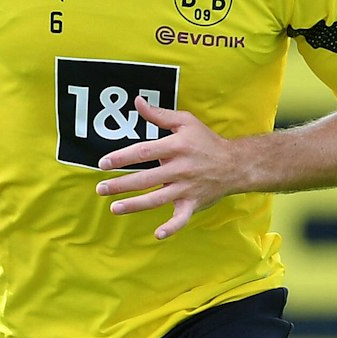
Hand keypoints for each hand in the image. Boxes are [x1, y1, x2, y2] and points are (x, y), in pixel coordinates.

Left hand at [95, 98, 244, 239]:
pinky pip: (182, 218)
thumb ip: (159, 115)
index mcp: (177, 147)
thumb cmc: (206, 141)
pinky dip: (172, 227)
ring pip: (157, 199)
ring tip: (114, 208)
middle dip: (121, 184)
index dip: (122, 157)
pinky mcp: (193, 203)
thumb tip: (137, 102)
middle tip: (101, 188)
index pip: (144, 152)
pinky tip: (158, 234)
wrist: (235, 164)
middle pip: (146, 178)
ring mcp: (187, 188)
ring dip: (134, 205)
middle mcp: (181, 168)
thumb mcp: (186, 122)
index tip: (103, 163)